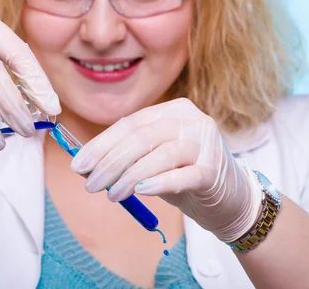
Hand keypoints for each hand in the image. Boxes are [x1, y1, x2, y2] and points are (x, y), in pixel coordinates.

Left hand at [70, 98, 261, 241]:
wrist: (229, 199)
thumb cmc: (183, 174)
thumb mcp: (152, 160)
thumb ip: (125, 156)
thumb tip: (84, 165)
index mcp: (173, 110)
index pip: (129, 124)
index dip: (101, 145)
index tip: (78, 165)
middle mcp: (191, 120)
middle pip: (142, 137)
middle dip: (110, 162)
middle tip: (90, 184)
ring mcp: (206, 143)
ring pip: (160, 154)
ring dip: (129, 176)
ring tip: (111, 195)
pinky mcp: (214, 170)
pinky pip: (182, 175)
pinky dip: (158, 182)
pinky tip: (140, 191)